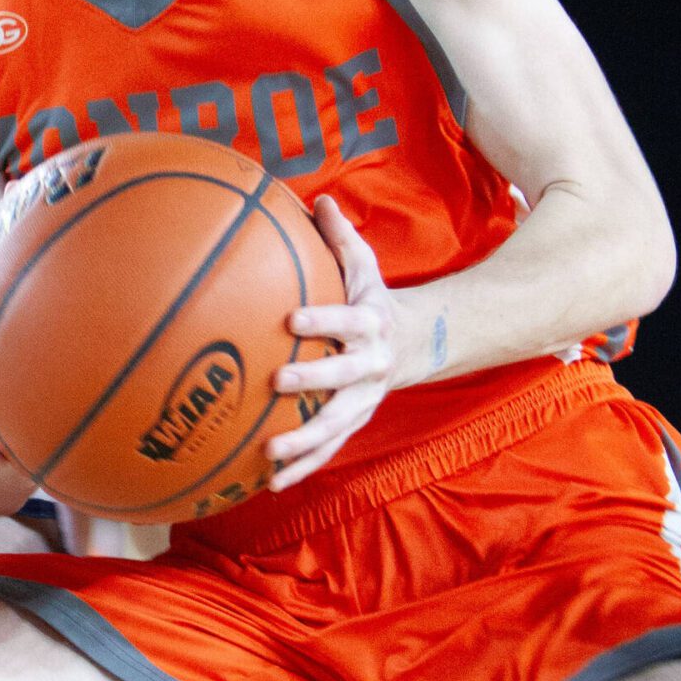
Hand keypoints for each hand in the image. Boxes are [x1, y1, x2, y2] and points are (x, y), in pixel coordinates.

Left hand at [269, 197, 414, 489]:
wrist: (412, 344)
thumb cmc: (371, 298)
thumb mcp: (363, 264)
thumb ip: (339, 234)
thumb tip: (314, 196)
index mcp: (371, 323)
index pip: (348, 321)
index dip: (324, 320)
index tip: (292, 319)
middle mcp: (370, 365)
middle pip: (344, 377)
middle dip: (314, 382)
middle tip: (278, 383)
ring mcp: (364, 400)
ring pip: (336, 425)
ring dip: (304, 442)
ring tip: (268, 454)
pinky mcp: (354, 424)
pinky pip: (327, 451)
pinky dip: (302, 468)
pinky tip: (268, 484)